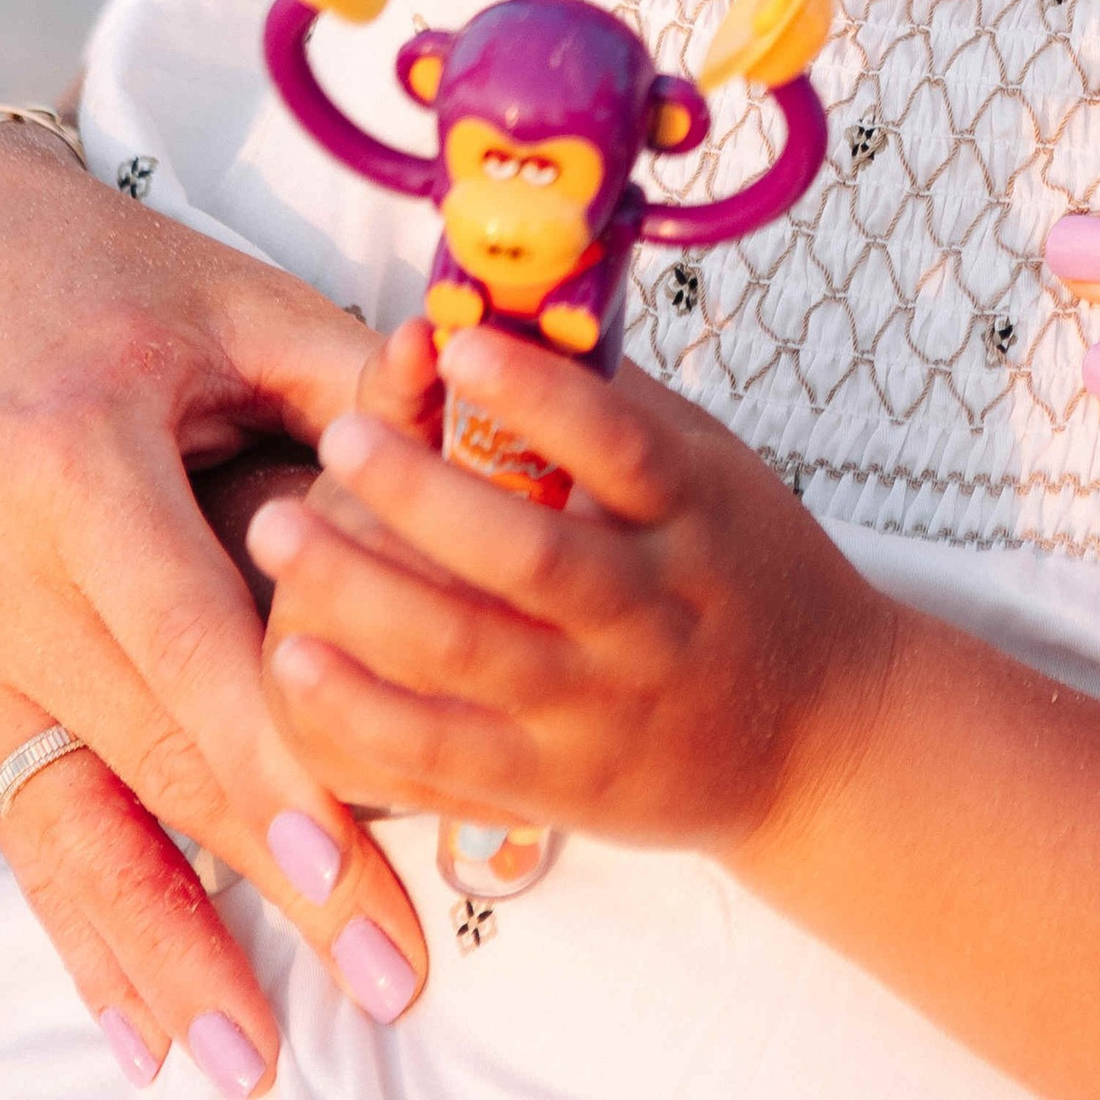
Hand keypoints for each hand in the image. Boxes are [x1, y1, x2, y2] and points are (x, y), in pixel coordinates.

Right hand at [0, 125, 429, 1090]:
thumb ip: (356, 385)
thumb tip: (489, 438)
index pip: (185, 636)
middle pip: (149, 750)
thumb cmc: (98, 273)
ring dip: (165, 952)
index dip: (268, 750)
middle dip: (269, 875)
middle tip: (386, 972)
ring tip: (253, 1058)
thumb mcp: (228, 303)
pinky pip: (24, 827)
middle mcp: (2, 571)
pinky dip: (84, 929)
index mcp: (77, 462)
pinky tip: (140, 1024)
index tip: (350, 848)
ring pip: (73, 824)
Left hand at [252, 328, 895, 862]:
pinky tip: (293, 660)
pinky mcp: (556, 787)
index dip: (535, 393)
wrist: (821, 737)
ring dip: (361, 592)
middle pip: (527, 555)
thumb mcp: (718, 472)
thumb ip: (623, 406)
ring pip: (468, 653)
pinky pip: (442, 754)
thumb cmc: (755, 579)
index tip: (457, 340)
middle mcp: (651, 612)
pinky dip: (361, 710)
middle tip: (335, 437)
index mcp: (696, 514)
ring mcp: (600, 706)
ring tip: (278, 529)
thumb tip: (518, 312)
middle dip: (417, 494)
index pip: (617, 444)